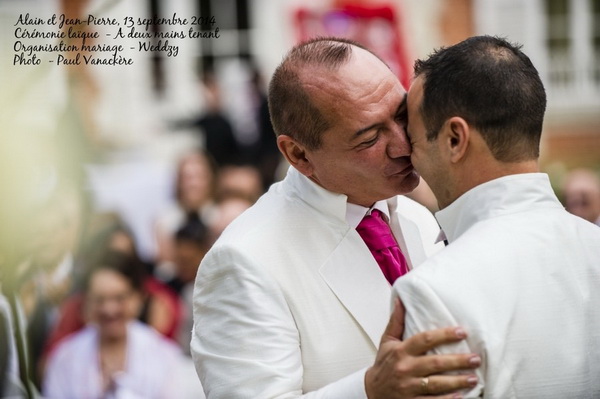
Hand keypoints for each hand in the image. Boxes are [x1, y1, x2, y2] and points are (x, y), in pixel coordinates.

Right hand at [365, 298, 479, 397]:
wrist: (372, 391)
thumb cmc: (383, 365)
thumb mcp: (387, 341)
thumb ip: (397, 321)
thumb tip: (401, 300)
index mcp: (401, 351)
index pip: (424, 340)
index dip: (444, 335)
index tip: (461, 332)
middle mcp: (405, 368)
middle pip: (435, 363)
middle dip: (457, 361)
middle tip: (475, 358)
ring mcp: (409, 387)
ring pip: (436, 383)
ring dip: (457, 381)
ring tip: (473, 378)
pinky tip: (461, 396)